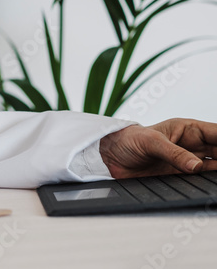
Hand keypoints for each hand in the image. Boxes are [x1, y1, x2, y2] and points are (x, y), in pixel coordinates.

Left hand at [100, 118, 216, 178]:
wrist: (108, 157)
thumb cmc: (127, 140)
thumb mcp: (150, 142)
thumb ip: (173, 153)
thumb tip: (196, 166)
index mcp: (188, 129)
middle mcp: (192, 145)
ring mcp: (189, 161)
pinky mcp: (182, 176)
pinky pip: (203, 180)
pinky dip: (212, 182)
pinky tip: (215, 184)